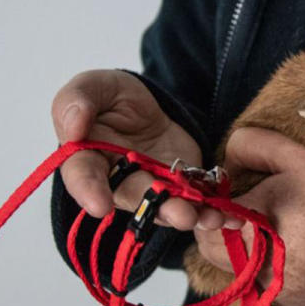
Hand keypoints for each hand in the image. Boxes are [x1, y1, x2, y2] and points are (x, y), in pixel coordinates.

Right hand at [51, 69, 220, 230]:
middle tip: (181, 215)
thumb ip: (77, 102)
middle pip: (136, 198)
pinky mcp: (180, 189)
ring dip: (191, 215)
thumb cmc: (111, 99)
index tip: (99, 207)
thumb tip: (72, 129)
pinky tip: (232, 216)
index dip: (90, 191)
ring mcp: (152, 189)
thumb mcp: (93, 87)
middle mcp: (118, 182)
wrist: (148, 106)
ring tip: (211, 218)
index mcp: (86, 159)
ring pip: (168, 208)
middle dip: (159, 208)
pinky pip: (196, 204)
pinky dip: (214, 212)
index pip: (82, 177)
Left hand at [193, 128, 304, 305]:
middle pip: (213, 248)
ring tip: (282, 235)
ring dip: (247, 252)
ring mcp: (266, 298)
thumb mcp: (298, 160)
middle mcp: (251, 272)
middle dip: (228, 228)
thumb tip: (225, 160)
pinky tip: (294, 260)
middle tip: (262, 212)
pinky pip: (259, 294)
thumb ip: (253, 145)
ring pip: (236, 270)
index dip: (218, 202)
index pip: (205, 217)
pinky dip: (268, 277)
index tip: (240, 194)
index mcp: (248, 231)